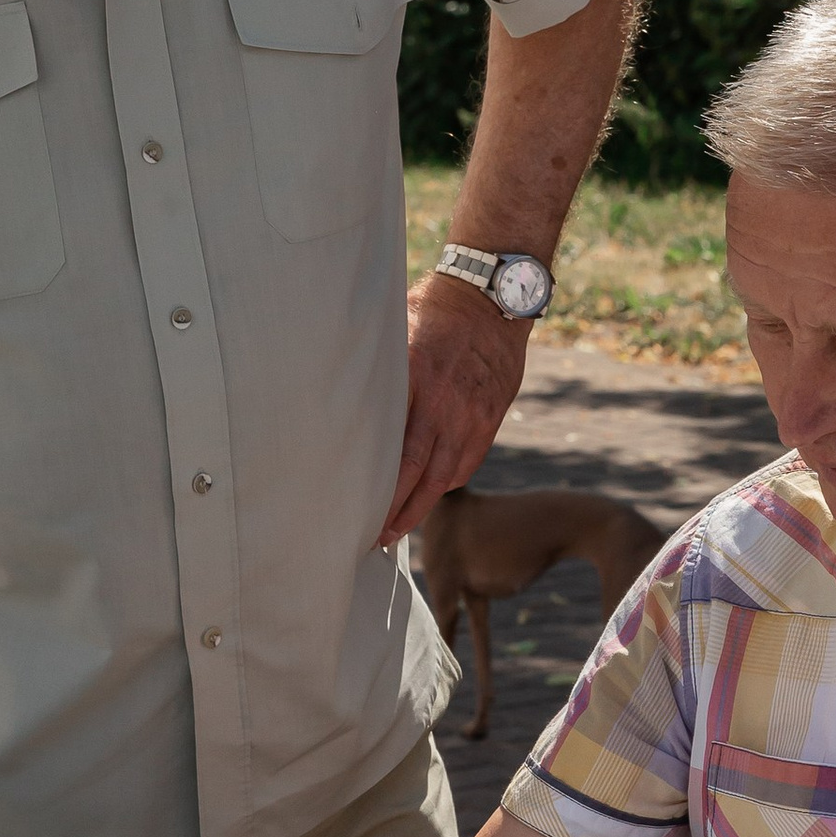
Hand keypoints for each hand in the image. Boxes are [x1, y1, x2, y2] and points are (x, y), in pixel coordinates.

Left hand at [377, 273, 528, 547]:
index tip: (354, 511)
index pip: (393, 449)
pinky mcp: (490, 417)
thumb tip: (340, 397)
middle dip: (397, 512)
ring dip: (421, 506)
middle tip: (376, 539)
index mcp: (416, 379)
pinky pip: (467, 461)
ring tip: (398, 528)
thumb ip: (376, 366)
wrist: (494, 297)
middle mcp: (446, 404)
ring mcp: (472, 414)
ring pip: (445, 475)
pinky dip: (447, 481)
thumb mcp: (397, 327)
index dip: (377, 488)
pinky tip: (429, 491)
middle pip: (418, 473)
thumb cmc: (434, 309)